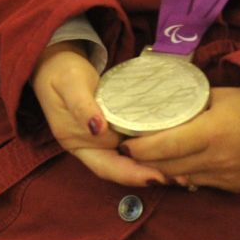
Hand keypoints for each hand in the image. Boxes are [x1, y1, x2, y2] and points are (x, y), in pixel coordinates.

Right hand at [31, 43, 167, 187]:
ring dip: (153, 166)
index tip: (156, 177)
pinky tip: (170, 149)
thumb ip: (82, 106)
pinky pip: (133, 143)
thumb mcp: (69, 85)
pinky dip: (151, 150)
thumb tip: (97, 128)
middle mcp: (90, 147)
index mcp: (75, 142)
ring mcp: (102, 138)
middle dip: (148, 176)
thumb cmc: (61, 72)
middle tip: (180, 178)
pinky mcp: (114, 127)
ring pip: (129, 159)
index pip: (105, 167)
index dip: (130, 175)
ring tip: (183, 171)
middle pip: (121, 169)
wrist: (56, 60)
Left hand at [121, 87, 239, 193]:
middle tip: (129, 149)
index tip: (123, 141)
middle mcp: (217, 160)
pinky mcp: (235, 188)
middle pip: (166, 167)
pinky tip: (182, 162)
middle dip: (144, 159)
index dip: (138, 147)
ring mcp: (227, 178)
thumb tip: (159, 106)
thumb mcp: (221, 96)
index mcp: (211, 133)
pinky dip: (187, 174)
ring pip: (181, 178)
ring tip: (150, 156)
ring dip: (164, 169)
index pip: (162, 147)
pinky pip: (201, 183)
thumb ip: (190, 104)